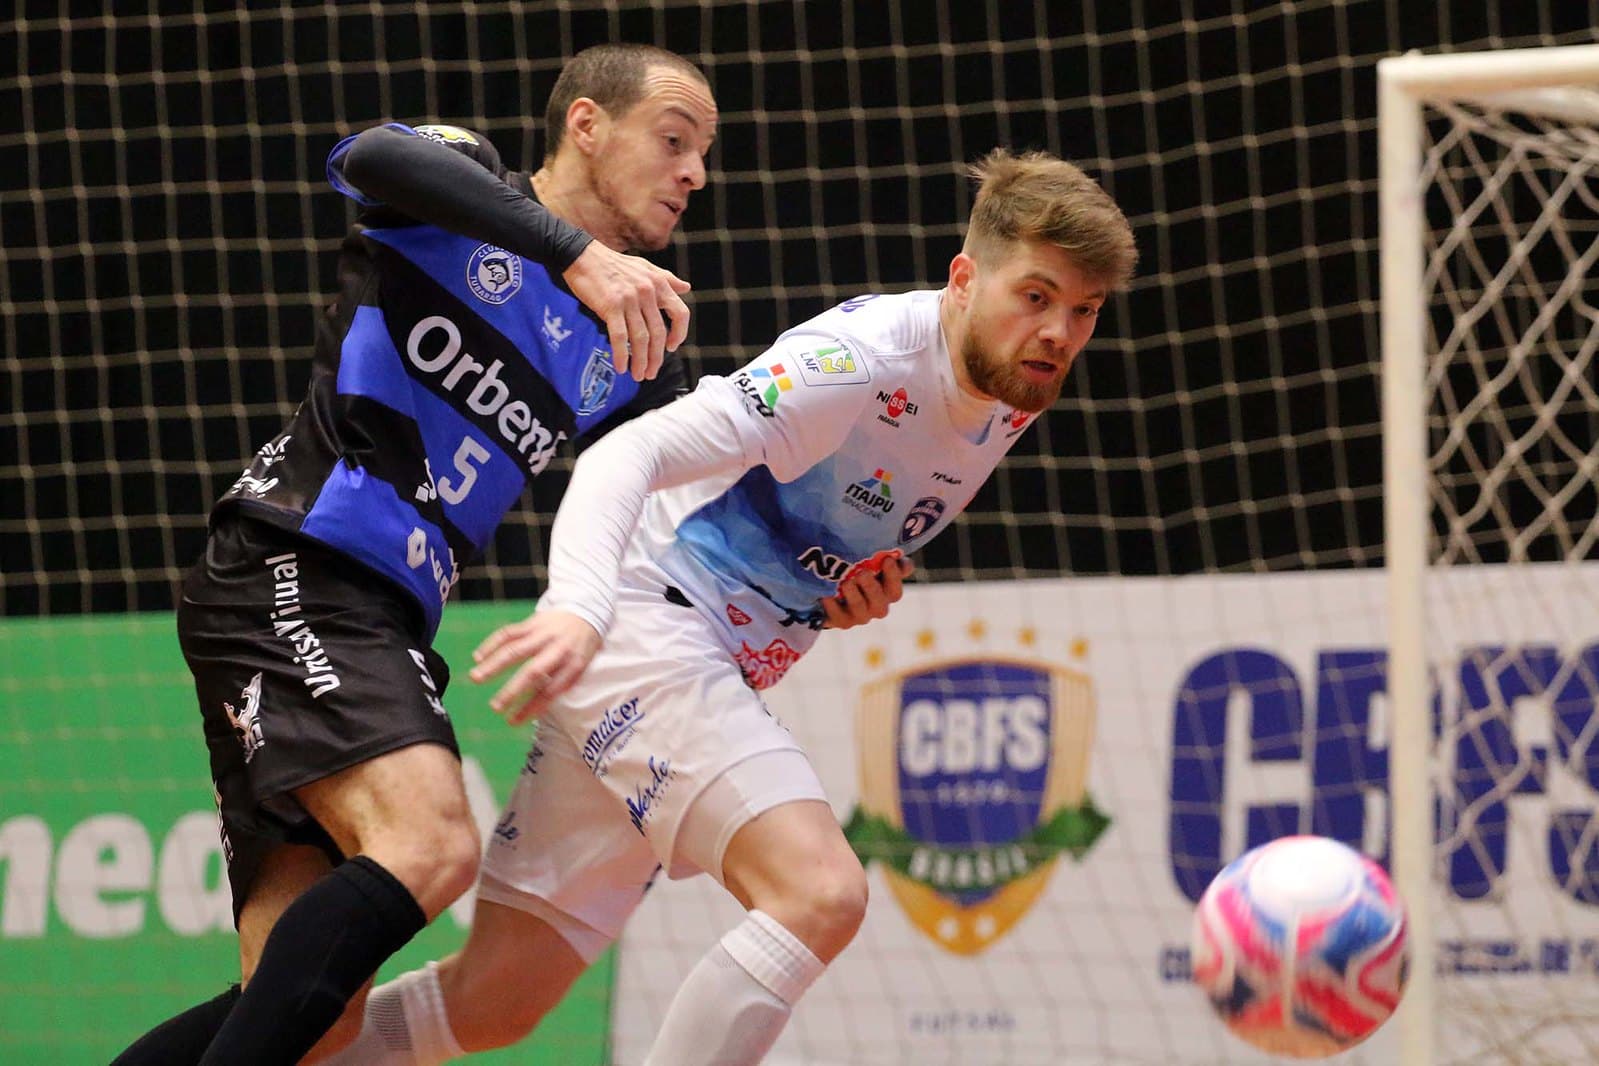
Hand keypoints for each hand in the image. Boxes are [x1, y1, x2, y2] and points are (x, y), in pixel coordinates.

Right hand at [469, 609, 602, 724]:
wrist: (586, 611)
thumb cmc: (579, 648)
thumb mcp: (580, 667)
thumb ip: (560, 684)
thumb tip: (533, 710)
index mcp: (573, 664)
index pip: (550, 691)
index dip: (531, 708)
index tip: (513, 721)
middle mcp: (558, 648)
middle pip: (533, 672)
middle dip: (512, 691)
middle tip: (494, 707)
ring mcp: (543, 634)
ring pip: (515, 650)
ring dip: (493, 665)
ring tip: (475, 678)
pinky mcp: (531, 622)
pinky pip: (509, 633)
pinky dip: (491, 644)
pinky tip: (478, 657)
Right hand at [562, 241, 690, 381]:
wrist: (582, 256)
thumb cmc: (613, 263)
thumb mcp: (645, 267)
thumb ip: (667, 279)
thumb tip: (686, 288)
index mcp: (659, 283)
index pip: (680, 314)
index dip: (679, 334)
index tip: (671, 347)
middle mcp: (647, 291)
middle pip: (659, 333)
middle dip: (656, 357)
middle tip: (651, 373)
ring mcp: (629, 299)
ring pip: (640, 338)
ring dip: (640, 361)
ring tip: (638, 376)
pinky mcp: (610, 306)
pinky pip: (619, 336)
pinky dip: (621, 355)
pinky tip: (621, 367)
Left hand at [819, 557, 914, 629]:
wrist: (836, 592)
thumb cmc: (859, 571)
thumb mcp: (872, 562)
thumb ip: (884, 556)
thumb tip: (893, 553)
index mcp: (889, 591)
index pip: (897, 587)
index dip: (894, 575)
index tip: (887, 560)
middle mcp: (878, 606)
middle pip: (880, 602)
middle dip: (872, 587)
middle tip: (863, 573)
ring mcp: (860, 615)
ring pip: (860, 608)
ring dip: (853, 595)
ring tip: (846, 583)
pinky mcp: (842, 621)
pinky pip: (837, 615)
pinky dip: (832, 604)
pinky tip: (827, 595)